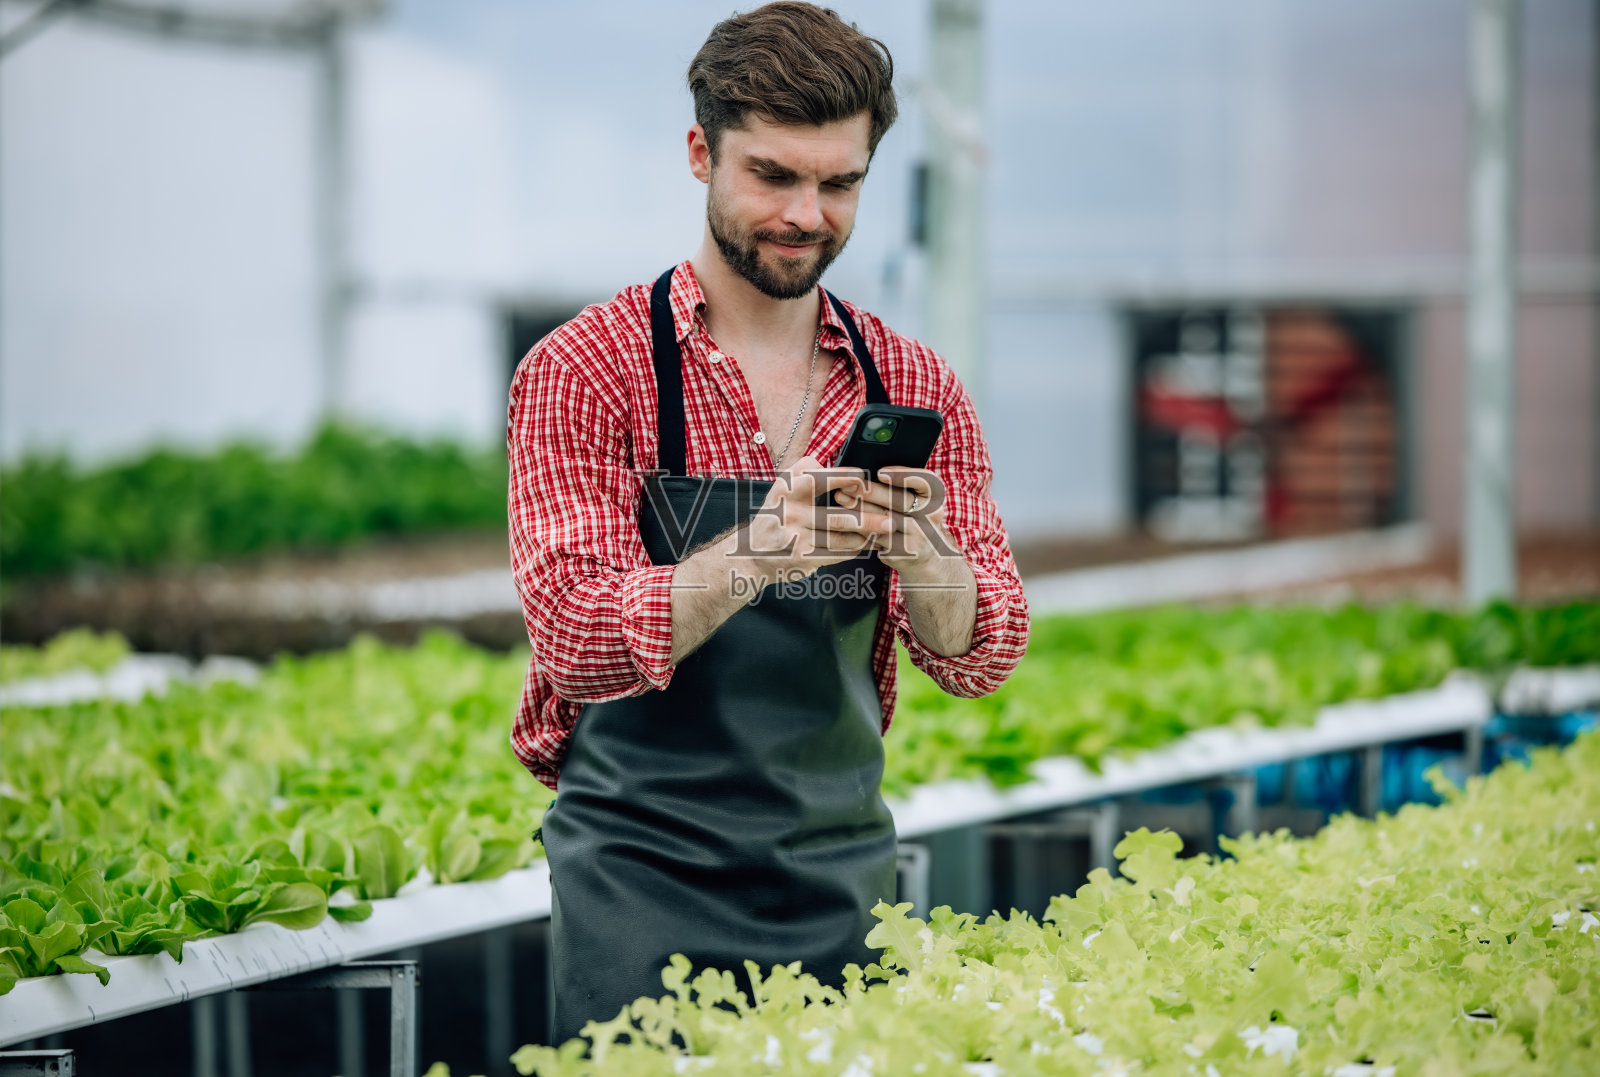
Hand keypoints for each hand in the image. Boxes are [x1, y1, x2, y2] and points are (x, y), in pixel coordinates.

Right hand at [738, 455, 880, 580]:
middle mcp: (790, 512)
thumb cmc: (777, 515)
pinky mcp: (801, 558)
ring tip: (884, 530)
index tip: (865, 479)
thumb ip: (809, 473)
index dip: (847, 478)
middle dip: (869, 517)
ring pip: (841, 538)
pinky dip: (854, 549)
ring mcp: (795, 537)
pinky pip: (836, 554)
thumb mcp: (784, 488)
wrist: (751, 554)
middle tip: (891, 517)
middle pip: (838, 515)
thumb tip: (845, 468)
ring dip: (866, 535)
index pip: (821, 478)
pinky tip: (866, 544)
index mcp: (787, 488)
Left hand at [832, 466, 961, 579]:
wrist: (928, 555)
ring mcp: (917, 537)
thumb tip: (866, 472)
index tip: (881, 473)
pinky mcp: (902, 553)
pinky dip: (858, 527)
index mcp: (935, 497)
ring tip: (841, 498)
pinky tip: (843, 518)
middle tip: (848, 484)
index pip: (924, 481)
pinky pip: (876, 538)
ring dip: (859, 508)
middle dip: (870, 492)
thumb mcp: (918, 501)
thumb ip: (900, 486)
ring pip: (883, 521)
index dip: (902, 476)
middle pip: (899, 501)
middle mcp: (931, 517)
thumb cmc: (915, 518)